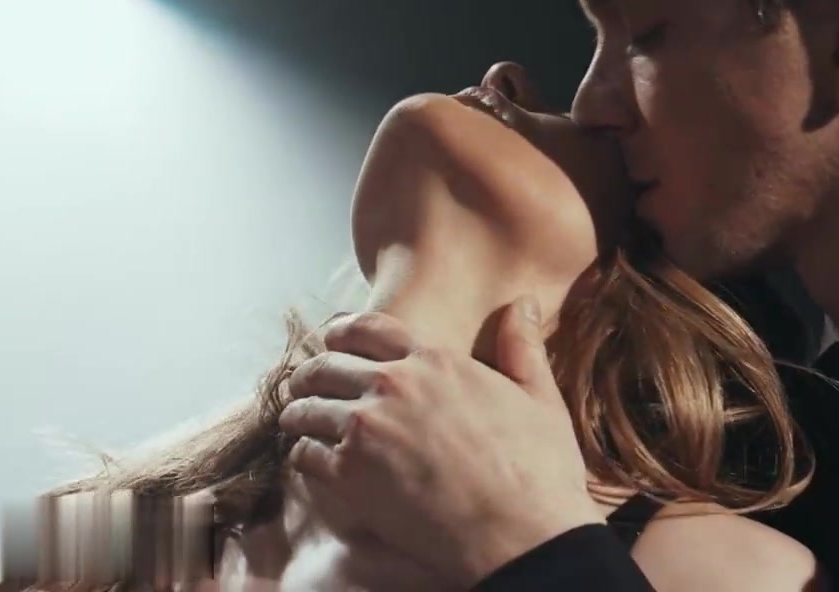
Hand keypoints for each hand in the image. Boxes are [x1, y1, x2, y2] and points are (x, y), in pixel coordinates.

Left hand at [277, 297, 603, 586]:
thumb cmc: (537, 470)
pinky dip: (301, 455)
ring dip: (300, 412)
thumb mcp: (540, 398)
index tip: (332, 340)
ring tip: (298, 421)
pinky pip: (304, 455)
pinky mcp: (349, 476)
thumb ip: (522, 347)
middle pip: (327, 365)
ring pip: (307, 408)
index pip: (369, 328)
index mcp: (436, 360)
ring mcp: (366, 429)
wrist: (521, 534)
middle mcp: (393, 385)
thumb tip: (523, 304)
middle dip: (312, 373)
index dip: (343, 332)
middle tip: (305, 384)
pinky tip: (308, 460)